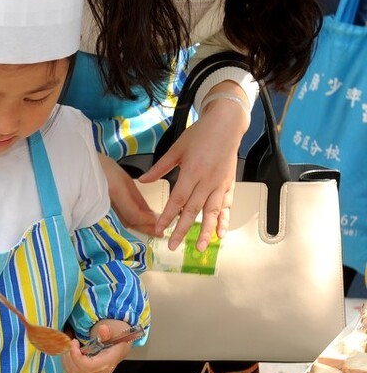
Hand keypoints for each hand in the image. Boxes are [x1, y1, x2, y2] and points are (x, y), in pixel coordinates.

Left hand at [62, 320, 133, 372]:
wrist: (116, 352)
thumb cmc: (113, 342)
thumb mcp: (113, 335)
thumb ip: (107, 332)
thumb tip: (103, 328)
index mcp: (107, 363)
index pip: (88, 366)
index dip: (76, 356)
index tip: (74, 342)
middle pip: (77, 370)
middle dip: (70, 355)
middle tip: (70, 343)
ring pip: (72, 372)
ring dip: (67, 359)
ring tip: (69, 347)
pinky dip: (67, 363)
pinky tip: (70, 354)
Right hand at [98, 154, 157, 235]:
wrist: (81, 166)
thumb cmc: (102, 166)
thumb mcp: (124, 177)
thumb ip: (136, 196)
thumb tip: (150, 213)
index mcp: (115, 190)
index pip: (134, 214)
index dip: (147, 221)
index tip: (159, 223)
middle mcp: (109, 202)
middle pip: (129, 222)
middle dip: (145, 229)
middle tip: (159, 233)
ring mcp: (103, 207)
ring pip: (123, 222)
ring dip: (139, 228)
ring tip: (152, 230)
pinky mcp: (101, 209)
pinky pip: (118, 219)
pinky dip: (130, 223)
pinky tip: (139, 224)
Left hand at [140, 96, 245, 250]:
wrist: (227, 125)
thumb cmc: (201, 134)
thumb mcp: (176, 148)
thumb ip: (160, 167)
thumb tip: (142, 180)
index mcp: (192, 171)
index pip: (177, 200)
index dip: (168, 216)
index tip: (160, 230)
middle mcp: (207, 181)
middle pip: (193, 210)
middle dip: (183, 230)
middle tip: (174, 246)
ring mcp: (220, 184)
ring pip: (212, 212)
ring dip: (206, 231)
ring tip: (200, 247)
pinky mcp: (229, 184)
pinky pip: (226, 206)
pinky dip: (223, 220)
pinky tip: (220, 233)